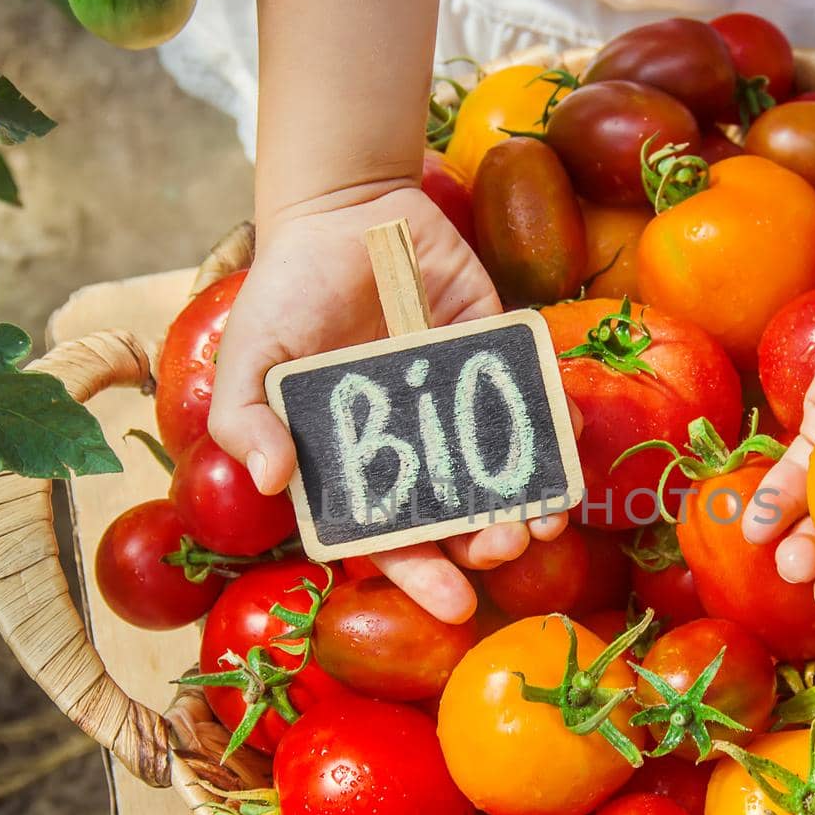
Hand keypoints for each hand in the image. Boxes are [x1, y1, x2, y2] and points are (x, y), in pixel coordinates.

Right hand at [208, 181, 568, 622]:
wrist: (346, 209)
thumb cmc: (287, 291)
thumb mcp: (251, 353)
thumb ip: (247, 418)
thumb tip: (271, 480)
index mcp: (356, 467)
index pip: (392, 539)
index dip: (423, 576)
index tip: (457, 604)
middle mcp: (416, 450)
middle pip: (460, 517)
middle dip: (488, 543)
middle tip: (509, 548)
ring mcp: (460, 408)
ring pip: (505, 472)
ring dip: (532, 499)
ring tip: (549, 518)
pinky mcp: (497, 360)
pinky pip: (533, 399)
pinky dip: (555, 419)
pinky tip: (567, 435)